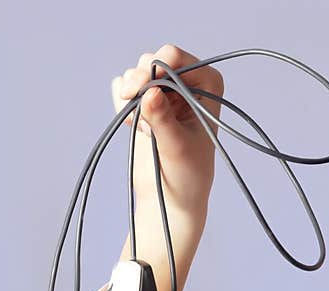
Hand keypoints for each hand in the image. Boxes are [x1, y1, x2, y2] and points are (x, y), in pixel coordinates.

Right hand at [111, 44, 224, 217]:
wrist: (171, 195)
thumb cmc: (186, 173)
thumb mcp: (176, 146)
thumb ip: (163, 119)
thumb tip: (150, 92)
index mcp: (208, 83)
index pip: (174, 57)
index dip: (153, 69)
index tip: (140, 92)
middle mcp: (187, 80)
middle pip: (149, 59)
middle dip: (139, 84)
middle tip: (139, 114)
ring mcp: (164, 89)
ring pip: (133, 74)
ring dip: (132, 100)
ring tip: (147, 130)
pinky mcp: (144, 101)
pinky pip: (121, 87)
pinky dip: (123, 106)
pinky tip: (137, 129)